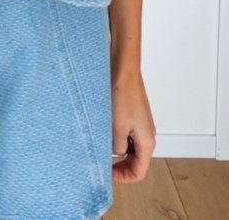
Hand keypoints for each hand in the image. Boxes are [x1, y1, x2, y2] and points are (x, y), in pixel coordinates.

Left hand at [110, 68, 155, 182]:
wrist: (124, 71)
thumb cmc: (123, 97)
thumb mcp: (117, 128)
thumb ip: (117, 147)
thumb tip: (115, 154)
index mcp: (147, 142)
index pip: (139, 172)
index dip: (123, 178)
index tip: (108, 175)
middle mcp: (147, 136)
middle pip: (135, 161)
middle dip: (120, 166)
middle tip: (102, 165)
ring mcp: (141, 125)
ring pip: (130, 148)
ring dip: (117, 152)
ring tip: (101, 149)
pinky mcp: (134, 116)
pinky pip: (127, 135)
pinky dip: (117, 139)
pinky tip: (104, 134)